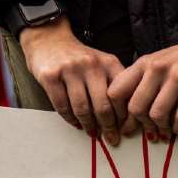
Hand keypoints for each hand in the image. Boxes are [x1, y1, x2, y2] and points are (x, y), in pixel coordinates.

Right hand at [19, 17, 127, 144]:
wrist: (49, 39)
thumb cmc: (81, 59)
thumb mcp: (103, 64)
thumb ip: (116, 84)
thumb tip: (128, 118)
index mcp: (109, 63)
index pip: (122, 96)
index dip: (125, 117)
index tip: (126, 129)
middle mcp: (91, 65)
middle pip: (103, 106)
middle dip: (109, 126)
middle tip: (111, 138)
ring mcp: (69, 70)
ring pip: (83, 108)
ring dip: (89, 125)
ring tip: (93, 133)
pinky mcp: (50, 76)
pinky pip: (62, 106)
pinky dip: (70, 119)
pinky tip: (76, 123)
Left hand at [108, 23, 177, 139]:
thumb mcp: (158, 63)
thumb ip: (143, 82)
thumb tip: (132, 113)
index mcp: (144, 64)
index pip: (117, 92)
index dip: (118, 113)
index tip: (127, 125)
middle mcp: (157, 69)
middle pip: (136, 108)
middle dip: (143, 125)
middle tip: (151, 132)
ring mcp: (177, 77)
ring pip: (157, 114)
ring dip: (162, 128)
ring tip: (167, 131)